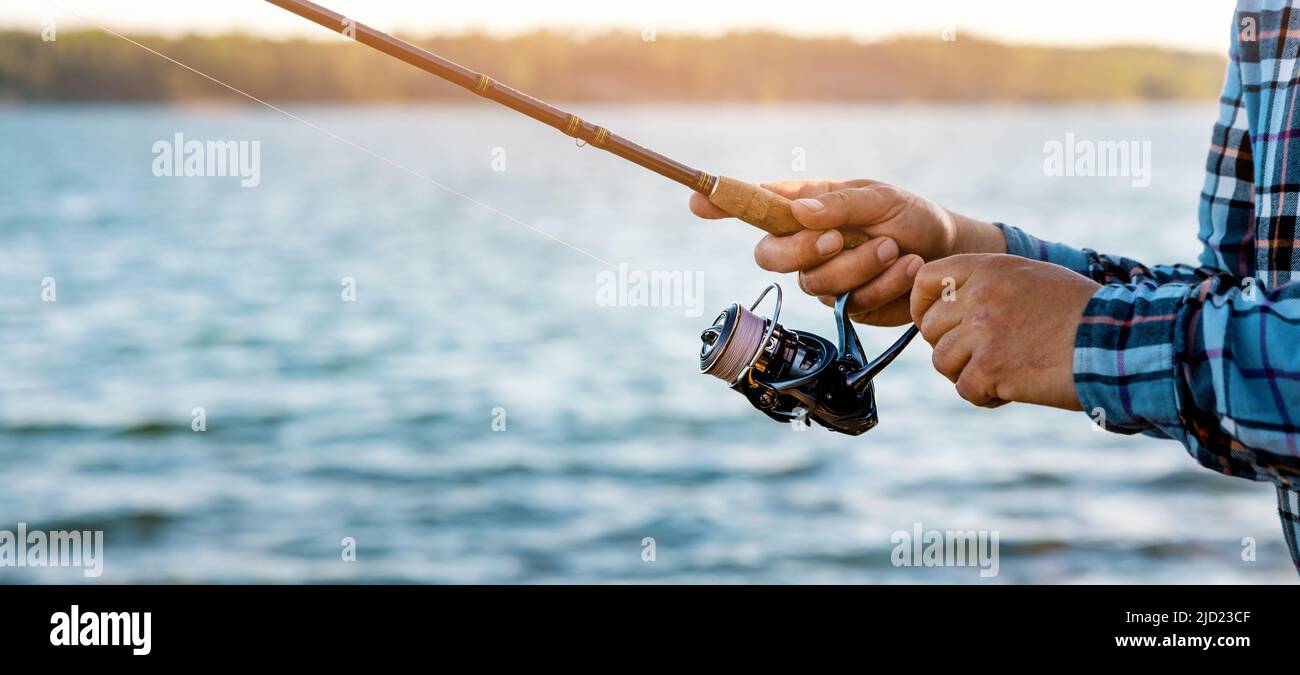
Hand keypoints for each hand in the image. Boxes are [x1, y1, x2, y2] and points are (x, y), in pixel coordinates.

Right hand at [689, 180, 1005, 325]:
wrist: (948, 255)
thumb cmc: (912, 216)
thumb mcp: (882, 200)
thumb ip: (841, 205)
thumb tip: (799, 213)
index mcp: (806, 207)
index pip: (754, 204)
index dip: (723, 202)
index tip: (698, 198)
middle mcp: (805, 243)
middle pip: (769, 256)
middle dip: (801, 250)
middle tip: (836, 238)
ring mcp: (823, 277)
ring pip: (815, 283)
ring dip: (858, 266)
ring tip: (893, 248)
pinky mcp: (847, 305)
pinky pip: (850, 302)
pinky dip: (882, 284)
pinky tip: (905, 267)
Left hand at [908, 254, 1099, 409]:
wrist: (1117, 342)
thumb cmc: (1080, 313)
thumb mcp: (1032, 278)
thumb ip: (988, 286)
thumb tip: (950, 309)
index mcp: (989, 269)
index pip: (926, 280)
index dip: (922, 306)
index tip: (935, 324)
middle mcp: (980, 296)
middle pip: (931, 328)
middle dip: (951, 347)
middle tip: (982, 356)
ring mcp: (984, 333)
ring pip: (943, 361)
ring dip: (968, 374)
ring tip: (1002, 374)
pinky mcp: (993, 368)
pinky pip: (965, 389)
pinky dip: (985, 396)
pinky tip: (1011, 390)